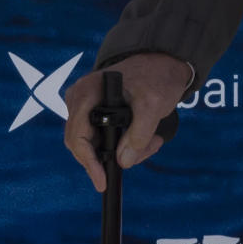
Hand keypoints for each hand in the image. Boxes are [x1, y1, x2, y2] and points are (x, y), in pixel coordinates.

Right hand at [65, 53, 190, 192]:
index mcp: (88, 92)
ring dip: (123, 150)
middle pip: (85, 143)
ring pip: (96, 143)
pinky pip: (103, 136)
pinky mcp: (97, 111)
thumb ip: (139, 134)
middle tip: (141, 154)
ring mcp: (87, 105)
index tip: (102, 180)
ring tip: (151, 143)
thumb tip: (123, 161)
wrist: (165, 62)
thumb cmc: (157, 76)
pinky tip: (146, 140)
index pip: (77, 136)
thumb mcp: (153, 105)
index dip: (88, 162)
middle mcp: (81, 98)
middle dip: (112, 156)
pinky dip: (124, 143)